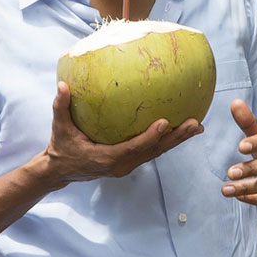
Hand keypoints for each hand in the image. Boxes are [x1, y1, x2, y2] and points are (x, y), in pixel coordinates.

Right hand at [43, 81, 203, 184]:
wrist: (61, 171)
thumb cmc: (61, 147)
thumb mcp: (59, 127)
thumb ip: (61, 106)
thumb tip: (62, 85)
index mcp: (107, 158)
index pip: (134, 148)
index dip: (150, 137)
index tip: (165, 123)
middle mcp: (121, 165)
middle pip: (154, 152)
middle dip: (176, 138)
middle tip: (195, 124)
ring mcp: (127, 165)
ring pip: (157, 152)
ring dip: (178, 140)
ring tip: (197, 126)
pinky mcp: (130, 162)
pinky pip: (152, 151)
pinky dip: (168, 140)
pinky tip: (181, 128)